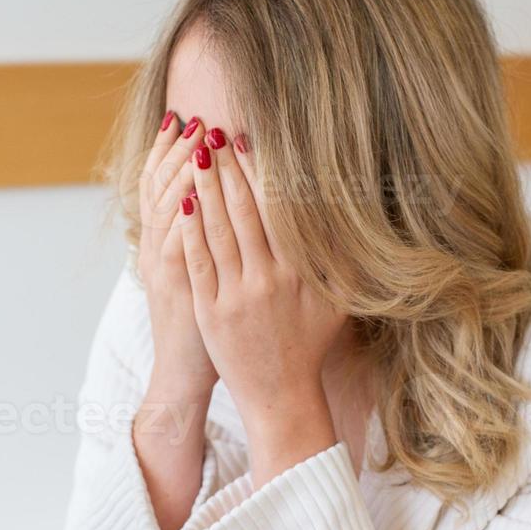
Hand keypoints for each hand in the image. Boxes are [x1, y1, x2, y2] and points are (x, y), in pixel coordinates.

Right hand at [137, 112, 216, 400]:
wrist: (182, 375)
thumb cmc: (201, 330)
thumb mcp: (199, 281)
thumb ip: (206, 246)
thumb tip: (221, 212)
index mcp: (164, 245)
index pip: (160, 187)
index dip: (167, 152)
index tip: (179, 119)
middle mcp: (159, 250)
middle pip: (161, 189)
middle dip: (177, 151)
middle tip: (192, 117)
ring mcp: (166, 268)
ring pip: (167, 209)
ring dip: (182, 173)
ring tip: (197, 140)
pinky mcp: (179, 286)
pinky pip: (180, 243)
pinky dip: (187, 215)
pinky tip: (200, 192)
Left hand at [174, 130, 346, 485]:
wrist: (280, 396)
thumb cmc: (308, 345)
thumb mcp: (338, 302)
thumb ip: (341, 259)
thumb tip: (348, 213)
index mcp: (301, 273)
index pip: (277, 210)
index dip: (260, 172)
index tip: (247, 141)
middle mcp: (270, 280)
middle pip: (244, 212)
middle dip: (227, 169)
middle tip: (213, 133)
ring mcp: (237, 296)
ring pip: (218, 231)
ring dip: (206, 189)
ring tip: (196, 155)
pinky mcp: (211, 311)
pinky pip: (198, 262)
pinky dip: (190, 230)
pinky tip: (182, 202)